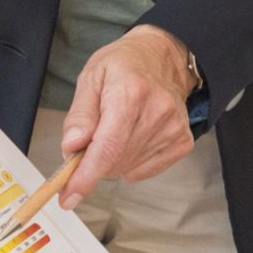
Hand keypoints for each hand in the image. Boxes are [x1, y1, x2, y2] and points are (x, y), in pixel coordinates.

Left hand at [58, 25, 198, 206]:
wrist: (165, 56)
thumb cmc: (125, 64)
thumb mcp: (91, 78)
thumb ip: (79, 115)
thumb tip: (72, 147)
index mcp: (131, 92)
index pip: (107, 147)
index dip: (86, 177)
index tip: (70, 196)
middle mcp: (158, 112)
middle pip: (114, 161)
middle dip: (92, 161)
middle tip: (87, 141)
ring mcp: (173, 129)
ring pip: (127, 168)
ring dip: (112, 160)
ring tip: (116, 130)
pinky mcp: (182, 141)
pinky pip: (144, 170)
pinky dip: (130, 162)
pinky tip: (133, 137)